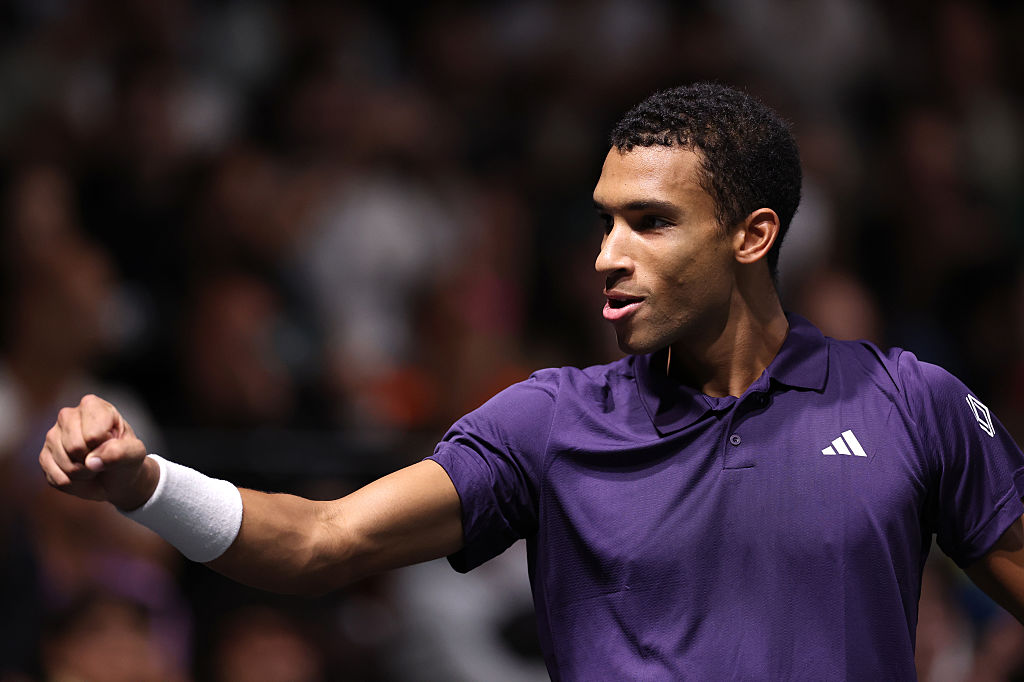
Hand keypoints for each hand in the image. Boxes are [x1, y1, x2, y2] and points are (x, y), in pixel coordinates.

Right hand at [39, 394, 157, 509]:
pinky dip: (72, 483)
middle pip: (75, 447)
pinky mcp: (44, 456)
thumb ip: (121, 452)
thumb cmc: (126, 458)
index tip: (113, 445)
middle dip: (92, 462)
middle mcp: (68, 416)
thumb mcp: (135, 453)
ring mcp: (53, 435)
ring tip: (92, 467)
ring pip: (64, 464)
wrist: (116, 477)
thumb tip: (91, 461)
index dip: (106, 447)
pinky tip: (80, 475)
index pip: (94, 434)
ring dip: (83, 474)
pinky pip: (56, 477)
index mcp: (93, 406)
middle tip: (102, 460)